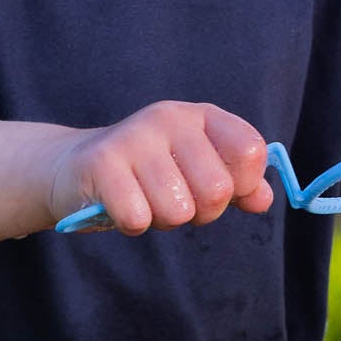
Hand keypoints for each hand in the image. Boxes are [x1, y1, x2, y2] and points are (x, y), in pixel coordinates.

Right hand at [49, 100, 273, 234]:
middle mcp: (170, 118)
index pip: (250, 151)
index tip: (225, 191)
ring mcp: (134, 136)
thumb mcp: (198, 172)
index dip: (244, 185)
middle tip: (178, 202)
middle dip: (202, 213)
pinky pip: (138, 217)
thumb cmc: (148, 175)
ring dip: (163, 220)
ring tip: (146, 200)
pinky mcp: (102, 162)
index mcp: (201, 116)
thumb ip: (238, 186)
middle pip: (216, 190)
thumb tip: (264, 200)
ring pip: (178, 210)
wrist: (75, 168)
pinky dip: (133, 223)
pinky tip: (121, 206)